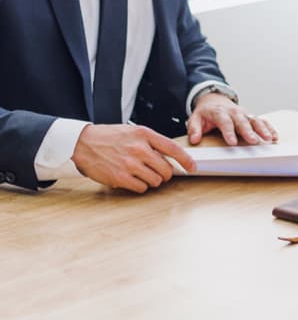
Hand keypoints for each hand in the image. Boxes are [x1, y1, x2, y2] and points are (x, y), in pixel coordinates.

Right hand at [72, 123, 195, 192]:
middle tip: (159, 172)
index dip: (186, 160)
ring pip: (156, 180)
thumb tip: (170, 155)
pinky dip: (140, 186)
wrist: (83, 143)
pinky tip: (133, 179)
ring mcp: (130, 164)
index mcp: (144, 135)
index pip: (173, 148)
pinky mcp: (120, 177)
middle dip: (166, 174)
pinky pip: (141, 188)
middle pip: (166, 169)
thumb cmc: (109, 137)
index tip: (192, 167)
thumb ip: (151, 142)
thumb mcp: (133, 131)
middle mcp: (139, 149)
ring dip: (153, 180)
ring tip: (142, 174)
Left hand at [187, 93, 277, 145]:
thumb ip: (194, 129)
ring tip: (269, 139)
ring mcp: (244, 113)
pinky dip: (269, 127)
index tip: (232, 142)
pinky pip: (261, 121)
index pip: (225, 122)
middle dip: (248, 131)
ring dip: (262, 129)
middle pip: (242, 122)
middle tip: (253, 141)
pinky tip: (274, 136)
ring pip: (255, 120)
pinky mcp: (250, 116)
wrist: (214, 99)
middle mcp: (234, 112)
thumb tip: (194, 140)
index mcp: (220, 112)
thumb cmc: (206, 112)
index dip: (229, 132)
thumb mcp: (195, 118)